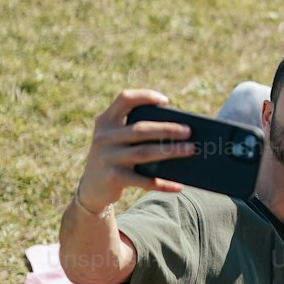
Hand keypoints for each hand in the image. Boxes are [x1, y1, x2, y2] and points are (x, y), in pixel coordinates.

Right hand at [77, 89, 194, 211]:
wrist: (92, 187)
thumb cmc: (116, 156)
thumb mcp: (118, 139)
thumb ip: (138, 131)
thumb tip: (180, 132)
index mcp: (106, 120)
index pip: (124, 99)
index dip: (145, 96)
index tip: (166, 101)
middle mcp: (104, 137)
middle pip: (140, 129)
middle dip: (167, 129)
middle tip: (188, 131)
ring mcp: (108, 158)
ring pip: (144, 153)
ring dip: (170, 151)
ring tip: (190, 150)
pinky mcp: (113, 178)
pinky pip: (144, 181)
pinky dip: (163, 184)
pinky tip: (179, 185)